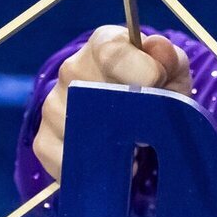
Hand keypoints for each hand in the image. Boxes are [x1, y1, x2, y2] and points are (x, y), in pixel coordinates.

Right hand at [31, 25, 193, 179]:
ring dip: (112, 148)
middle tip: (148, 129)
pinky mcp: (44, 140)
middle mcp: (71, 71)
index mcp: (104, 46)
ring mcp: (53, 106)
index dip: (140, 73)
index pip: (112, 53)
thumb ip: (169, 60)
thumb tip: (158, 49)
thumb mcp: (172, 72)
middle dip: (130, 117)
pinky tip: (113, 167)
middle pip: (96, 94)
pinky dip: (92, 170)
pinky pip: (63, 161)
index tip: (156, 90)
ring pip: (80, 130)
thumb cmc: (156, 88)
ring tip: (133, 150)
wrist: (136, 116)